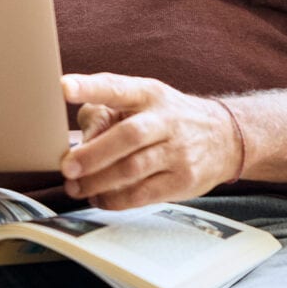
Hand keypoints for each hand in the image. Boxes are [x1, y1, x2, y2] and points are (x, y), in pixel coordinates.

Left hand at [58, 73, 242, 208]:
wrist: (223, 137)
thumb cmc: (166, 118)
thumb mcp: (140, 102)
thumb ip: (103, 114)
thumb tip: (78, 142)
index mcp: (148, 94)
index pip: (117, 87)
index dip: (90, 87)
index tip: (63, 87)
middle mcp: (165, 120)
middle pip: (128, 136)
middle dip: (94, 154)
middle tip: (67, 167)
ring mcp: (178, 152)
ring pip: (134, 169)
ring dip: (99, 182)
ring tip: (76, 187)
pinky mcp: (183, 180)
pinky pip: (143, 194)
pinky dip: (115, 200)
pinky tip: (98, 199)